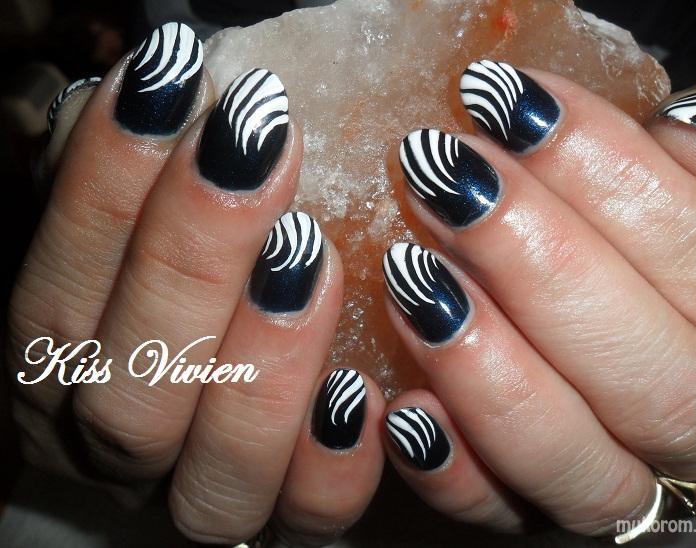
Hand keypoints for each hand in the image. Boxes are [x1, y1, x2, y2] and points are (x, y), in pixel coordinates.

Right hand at [6, 22, 383, 544]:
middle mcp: (116, 445)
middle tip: (258, 151)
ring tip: (307, 254)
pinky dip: (334, 463)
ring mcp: (201, 488)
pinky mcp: (287, 510)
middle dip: (193, 262)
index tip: (175, 84)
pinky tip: (365, 388)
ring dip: (262, 364)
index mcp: (60, 371)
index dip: (105, 190)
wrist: (233, 343)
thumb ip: (131, 170)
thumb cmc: (185, 259)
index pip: (56, 297)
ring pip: (214, 474)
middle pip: (130, 392)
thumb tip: (159, 87)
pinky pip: (308, 517)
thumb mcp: (142, 215)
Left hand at [382, 61, 695, 534]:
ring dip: (488, 370)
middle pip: (648, 373)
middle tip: (444, 175)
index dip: (609, 175)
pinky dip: (456, 474)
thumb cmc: (668, 236)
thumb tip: (684, 134)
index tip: (507, 105)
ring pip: (580, 461)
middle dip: (537, 263)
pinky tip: (404, 410)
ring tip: (409, 271)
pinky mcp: (544, 502)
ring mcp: (625, 470)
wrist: (644, 322)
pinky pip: (506, 517)